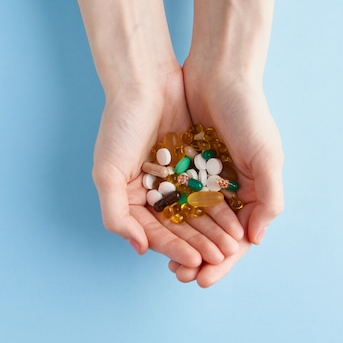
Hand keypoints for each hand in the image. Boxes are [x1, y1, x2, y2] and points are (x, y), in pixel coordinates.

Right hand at [92, 69, 242, 267]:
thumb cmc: (120, 125)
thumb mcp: (107, 172)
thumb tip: (139, 249)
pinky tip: (235, 219)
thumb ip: (116, 214)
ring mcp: (176, 177)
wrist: (144, 80)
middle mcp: (154, 191)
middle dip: (200, 244)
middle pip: (180, 226)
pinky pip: (210, 189)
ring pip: (198, 210)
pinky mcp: (195, 162)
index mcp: (132, 198)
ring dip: (213, 230)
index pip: (156, 232)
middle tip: (219, 258)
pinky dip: (221, 205)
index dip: (175, 248)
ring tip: (230, 245)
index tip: (194, 262)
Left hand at [164, 64, 283, 285]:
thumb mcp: (267, 156)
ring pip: (191, 220)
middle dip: (198, 257)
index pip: (238, 237)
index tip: (205, 277)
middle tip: (182, 275)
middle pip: (212, 234)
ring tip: (168, 261)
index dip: (223, 261)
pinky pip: (174, 196)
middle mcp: (228, 189)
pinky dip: (168, 215)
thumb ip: (268, 200)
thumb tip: (254, 240)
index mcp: (251, 192)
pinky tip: (157, 231)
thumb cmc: (248, 114)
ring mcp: (203, 178)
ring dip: (182, 242)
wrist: (219, 74)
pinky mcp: (182, 164)